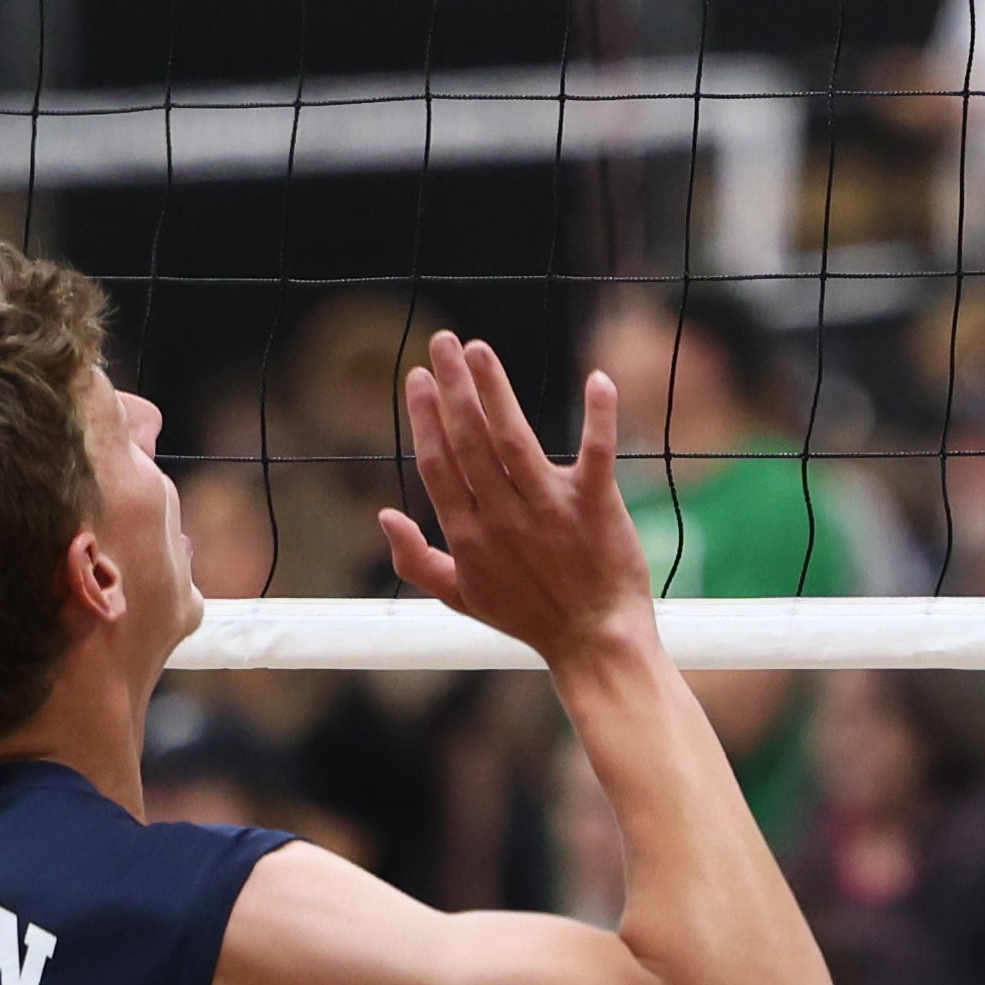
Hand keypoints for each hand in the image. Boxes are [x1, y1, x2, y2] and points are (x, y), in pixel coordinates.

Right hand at [377, 338, 658, 680]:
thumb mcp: (460, 598)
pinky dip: (600, 417)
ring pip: (514, 439)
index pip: (440, 463)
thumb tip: (384, 513)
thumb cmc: (528, 617)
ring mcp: (550, 509)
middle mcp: (504, 516)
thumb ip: (415, 559)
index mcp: (469, 534)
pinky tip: (598, 379)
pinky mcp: (596, 506)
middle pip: (470, 441)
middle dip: (452, 389)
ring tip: (478, 350)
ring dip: (495, 391)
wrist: (594, 642)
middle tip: (442, 341)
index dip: (426, 417)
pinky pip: (597, 454)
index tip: (417, 377)